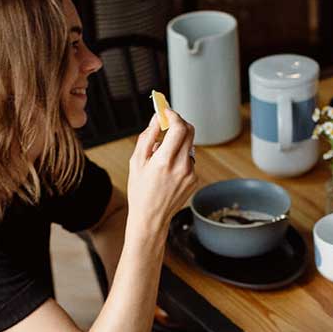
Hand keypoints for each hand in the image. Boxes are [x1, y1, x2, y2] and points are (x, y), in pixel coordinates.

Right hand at [127, 108, 197, 233]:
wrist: (151, 219)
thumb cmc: (140, 192)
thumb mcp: (137, 162)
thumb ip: (148, 136)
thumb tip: (157, 118)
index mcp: (164, 161)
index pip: (178, 127)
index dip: (173, 115)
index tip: (165, 112)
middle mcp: (181, 167)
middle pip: (189, 131)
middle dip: (179, 123)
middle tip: (167, 124)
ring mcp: (191, 174)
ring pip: (189, 145)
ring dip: (178, 142)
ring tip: (163, 155)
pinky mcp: (195, 180)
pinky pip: (189, 159)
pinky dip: (180, 157)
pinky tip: (169, 171)